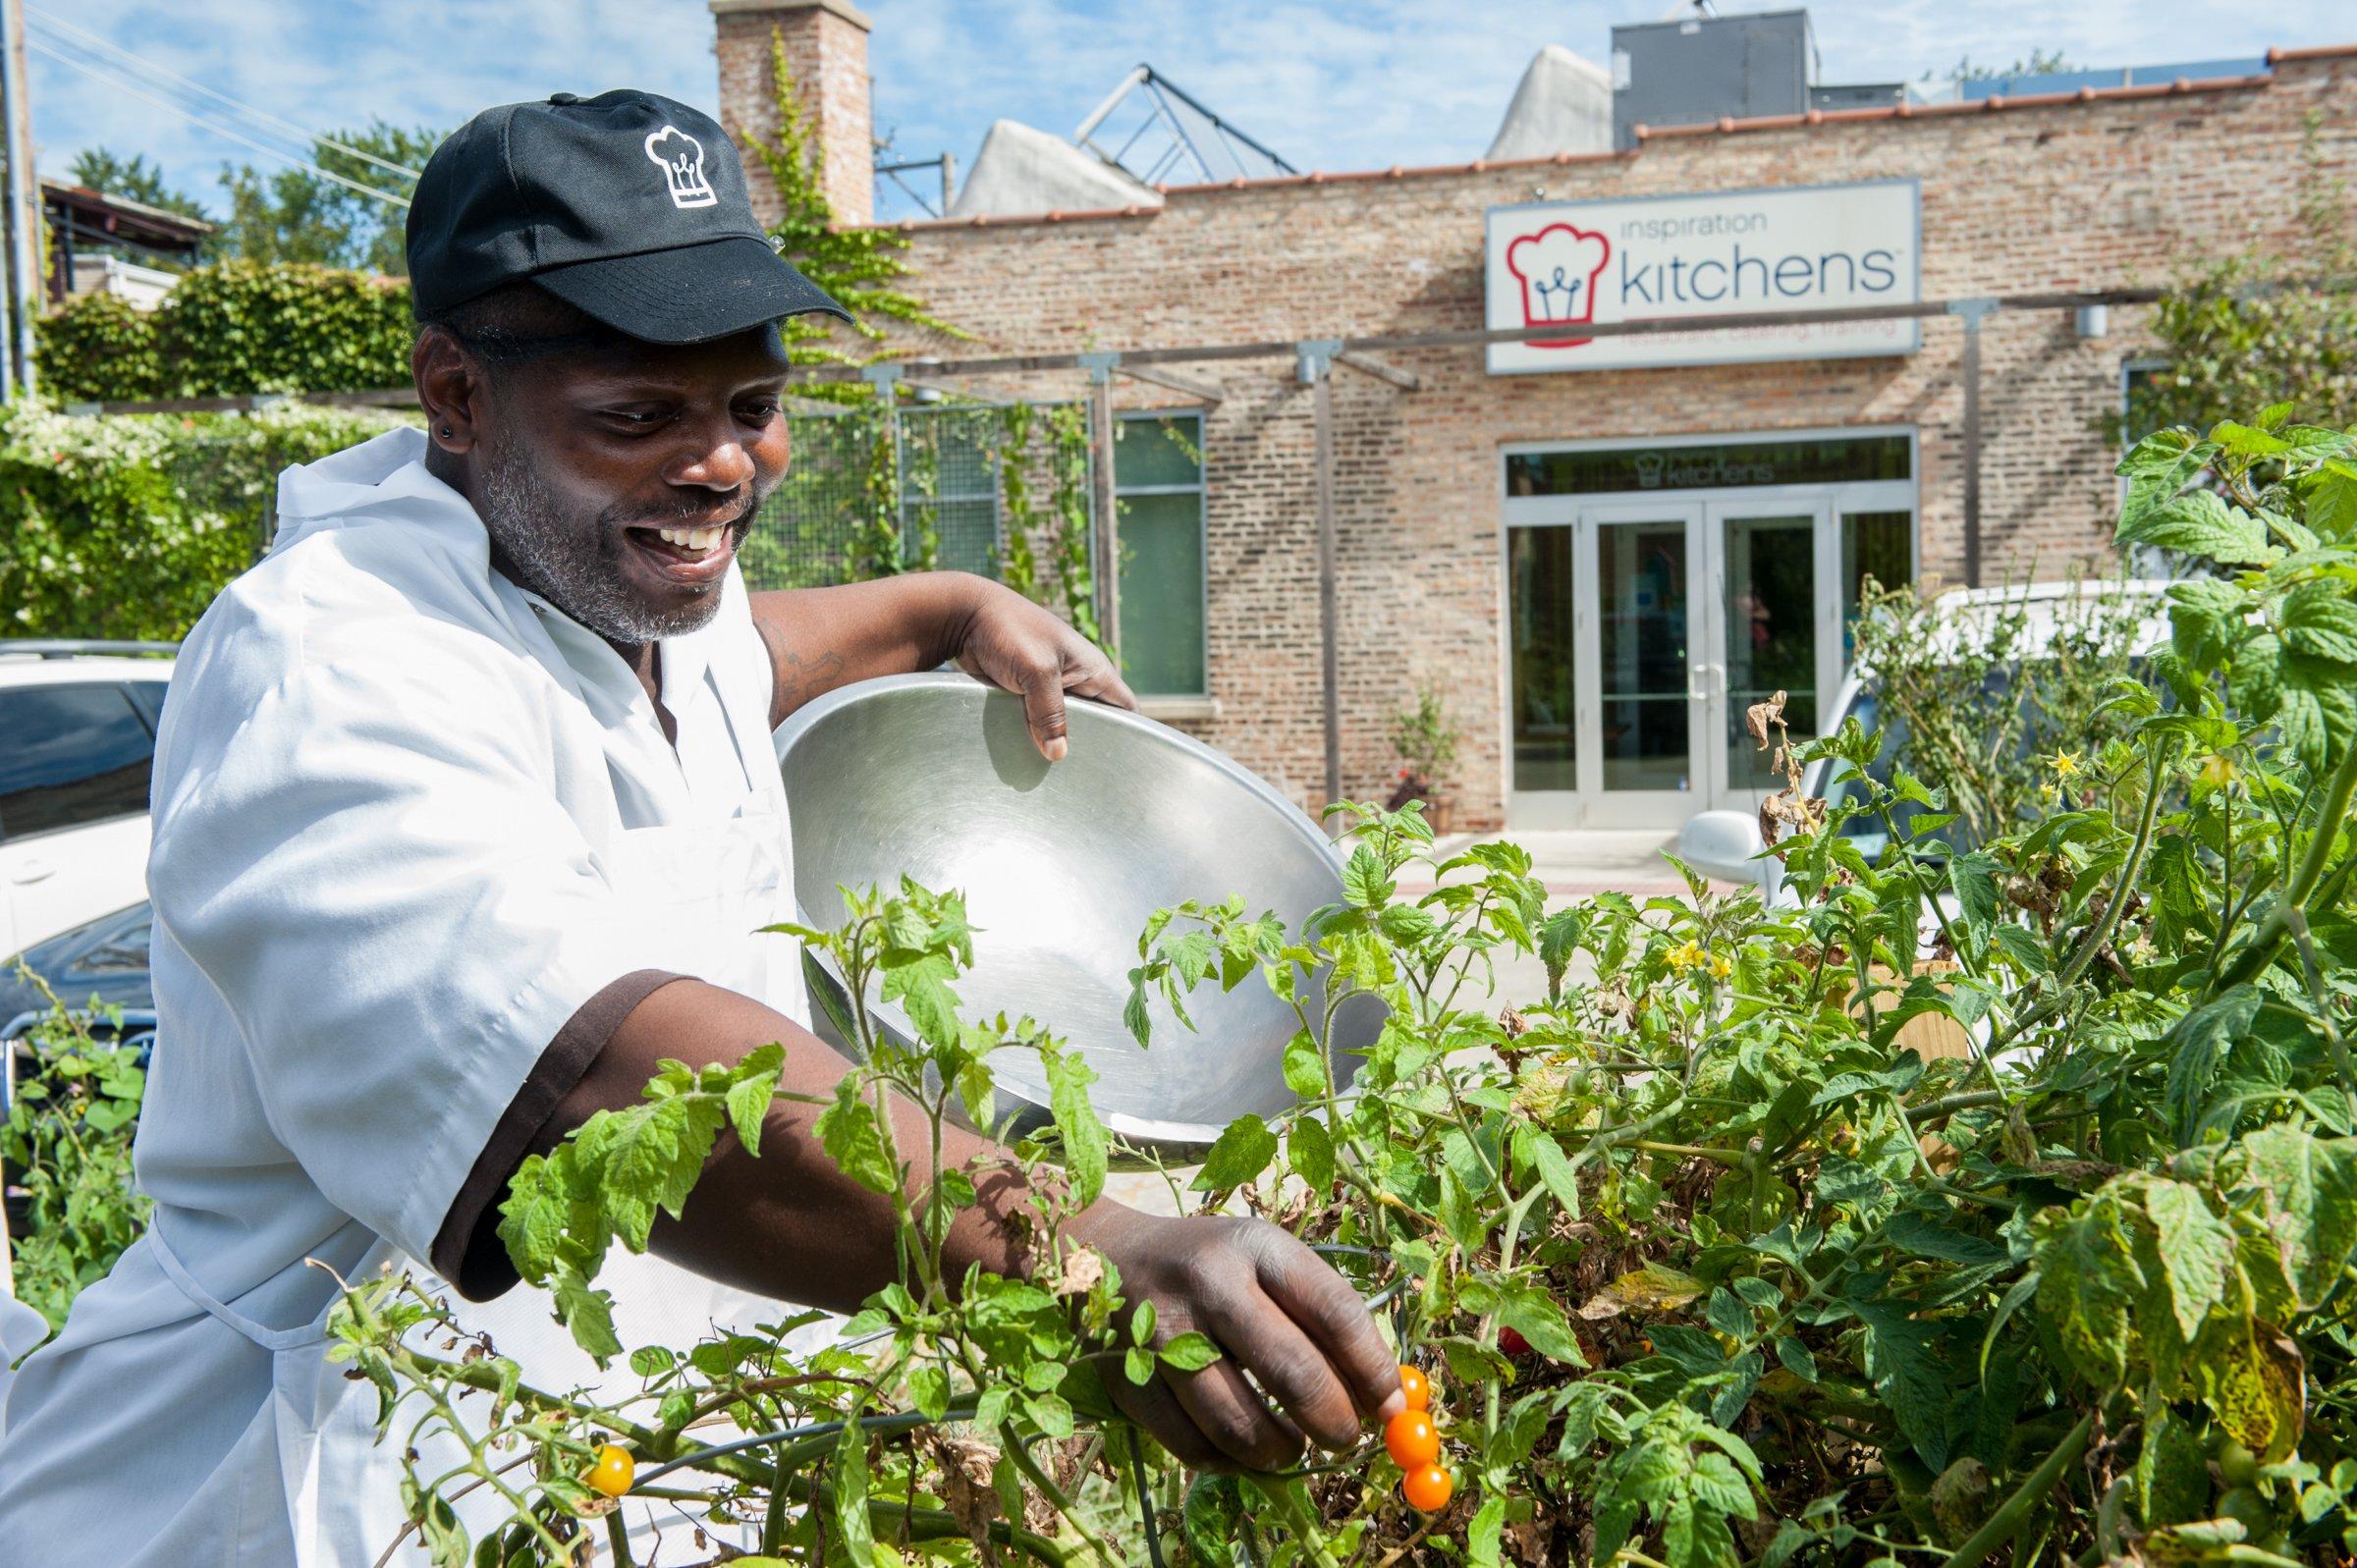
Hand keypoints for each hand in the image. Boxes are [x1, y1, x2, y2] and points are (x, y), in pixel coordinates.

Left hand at [949, 580, 1135, 759]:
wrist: (963, 616)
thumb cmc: (1008, 630)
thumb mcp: (1036, 671)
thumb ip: (1049, 713)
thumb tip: (1058, 755)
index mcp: (1092, 669)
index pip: (1125, 707)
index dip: (1129, 732)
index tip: (1122, 761)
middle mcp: (1075, 680)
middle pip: (1092, 722)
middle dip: (1085, 746)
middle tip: (1079, 776)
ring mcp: (1048, 688)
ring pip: (1059, 726)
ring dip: (1052, 743)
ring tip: (1050, 773)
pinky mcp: (1023, 694)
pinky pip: (1033, 722)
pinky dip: (1030, 736)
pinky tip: (1025, 756)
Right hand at [1070, 1207, 1406, 1470]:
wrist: (1106, 1256)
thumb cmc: (1213, 1267)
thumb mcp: (1265, 1264)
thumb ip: (1322, 1320)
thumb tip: (1388, 1402)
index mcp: (1256, 1245)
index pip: (1334, 1310)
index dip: (1373, 1368)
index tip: (1392, 1406)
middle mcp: (1209, 1283)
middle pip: (1292, 1371)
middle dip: (1335, 1421)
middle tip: (1346, 1440)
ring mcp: (1163, 1333)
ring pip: (1240, 1424)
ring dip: (1282, 1452)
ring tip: (1292, 1447)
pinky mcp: (1130, 1379)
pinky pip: (1193, 1447)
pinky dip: (1230, 1462)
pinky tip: (1243, 1450)